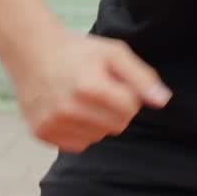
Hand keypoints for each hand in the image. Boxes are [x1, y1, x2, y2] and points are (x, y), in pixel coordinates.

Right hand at [7, 28, 171, 152]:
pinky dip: (79, 131)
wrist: (33, 51)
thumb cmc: (79, 51)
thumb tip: (163, 101)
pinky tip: (70, 109)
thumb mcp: (114, 53)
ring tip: (82, 97)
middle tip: (100, 89)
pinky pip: (77, 145)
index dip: (128, 93)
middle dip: (116, 109)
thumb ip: (142, 77)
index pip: (130, 108)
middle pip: (117, 126)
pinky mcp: (42, 134)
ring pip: (98, 138)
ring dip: (98, 121)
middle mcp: (70, 109)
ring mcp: (53, 124)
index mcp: (90, 87)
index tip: (116, 81)